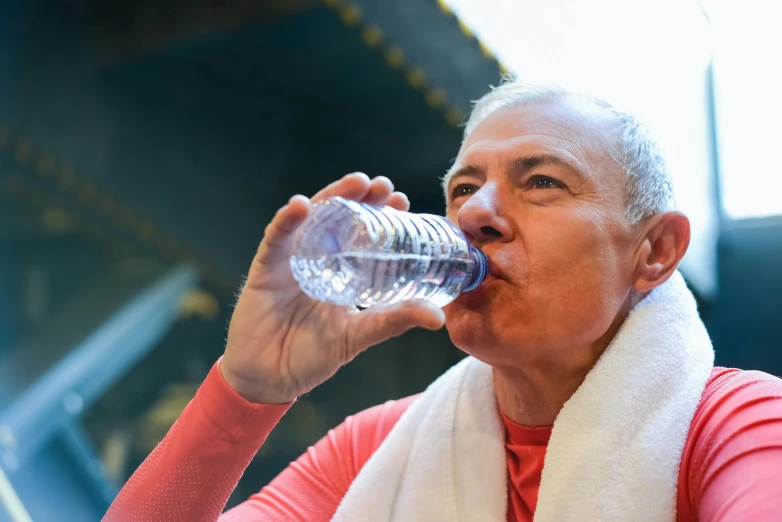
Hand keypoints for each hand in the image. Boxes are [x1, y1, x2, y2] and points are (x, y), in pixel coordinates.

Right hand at [221, 173, 445, 403]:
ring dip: (331, 197)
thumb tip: (438, 317)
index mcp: (340, 270)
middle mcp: (316, 258)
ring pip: (310, 219)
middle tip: (383, 185)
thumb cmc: (312, 356)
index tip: (402, 201)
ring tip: (355, 183)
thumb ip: (393, 320)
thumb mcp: (359, 335)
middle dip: (360, 197)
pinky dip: (286, 221)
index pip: (361, 233)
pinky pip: (275, 239)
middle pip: (338, 217)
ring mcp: (290, 260)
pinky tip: (300, 206)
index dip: (380, 215)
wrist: (270, 379)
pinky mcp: (265, 269)